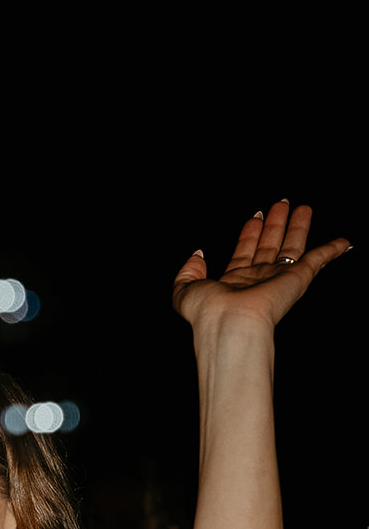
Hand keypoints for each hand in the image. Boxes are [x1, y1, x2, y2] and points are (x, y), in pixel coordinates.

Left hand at [172, 201, 348, 332]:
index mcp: (234, 282)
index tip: (255, 216)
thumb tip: (198, 254)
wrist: (230, 325)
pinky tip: (343, 242)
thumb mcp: (185, 290)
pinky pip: (319, 260)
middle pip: (270, 246)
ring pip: (292, 247)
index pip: (245, 252)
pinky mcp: (297, 280)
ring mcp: (279, 280)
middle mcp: (258, 281)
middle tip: (281, 203)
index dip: (250, 233)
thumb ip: (187, 272)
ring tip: (303, 207)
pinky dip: (332, 250)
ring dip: (298, 227)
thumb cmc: (208, 313)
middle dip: (275, 224)